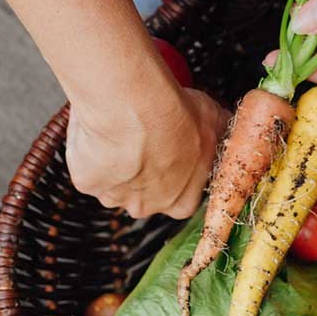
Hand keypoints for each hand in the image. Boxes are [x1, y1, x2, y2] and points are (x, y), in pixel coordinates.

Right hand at [65, 88, 228, 218]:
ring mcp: (114, 197)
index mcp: (182, 201)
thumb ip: (220, 131)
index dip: (176, 171)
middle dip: (142, 169)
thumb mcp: (214, 120)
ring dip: (115, 161)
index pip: (181, 197)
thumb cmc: (176, 116)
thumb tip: (229, 123)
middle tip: (143, 136)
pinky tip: (100, 129)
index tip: (171, 149)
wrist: (134, 108)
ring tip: (120, 128)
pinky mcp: (87, 183)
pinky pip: (88, 167)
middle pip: (143, 194)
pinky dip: (90, 150)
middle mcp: (148, 207)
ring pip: (113, 181)